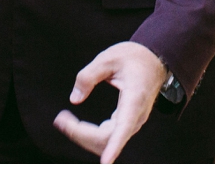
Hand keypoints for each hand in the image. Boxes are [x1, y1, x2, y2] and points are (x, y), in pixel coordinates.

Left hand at [53, 41, 166, 163]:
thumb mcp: (108, 58)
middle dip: (81, 134)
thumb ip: (88, 76)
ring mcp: (132, 122)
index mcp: (135, 98)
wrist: (154, 60)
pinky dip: (89, 134)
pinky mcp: (127, 123)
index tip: (105, 161)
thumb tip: (74, 99)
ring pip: (106, 141)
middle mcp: (136, 115)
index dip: (114, 146)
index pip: (125, 127)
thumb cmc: (134, 57)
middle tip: (60, 120)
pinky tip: (75, 125)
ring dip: (83, 136)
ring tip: (63, 121)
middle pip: (107, 138)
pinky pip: (108, 137)